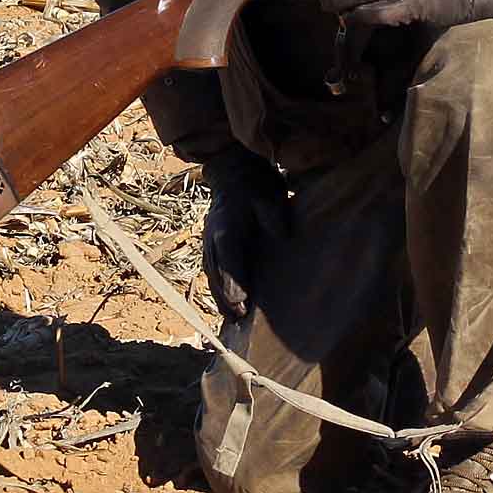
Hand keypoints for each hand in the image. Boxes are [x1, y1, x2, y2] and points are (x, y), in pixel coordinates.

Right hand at [199, 150, 289, 321]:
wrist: (234, 173)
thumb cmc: (255, 185)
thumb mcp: (269, 195)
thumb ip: (274, 215)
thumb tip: (283, 237)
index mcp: (226, 224)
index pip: (228, 256)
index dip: (233, 281)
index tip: (240, 302)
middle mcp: (212, 236)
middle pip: (215, 271)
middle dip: (224, 296)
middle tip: (237, 317)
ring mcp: (209, 241)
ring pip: (211, 274)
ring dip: (219, 297)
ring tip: (231, 319)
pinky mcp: (212, 246)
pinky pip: (212, 271)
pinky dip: (218, 289)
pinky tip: (227, 306)